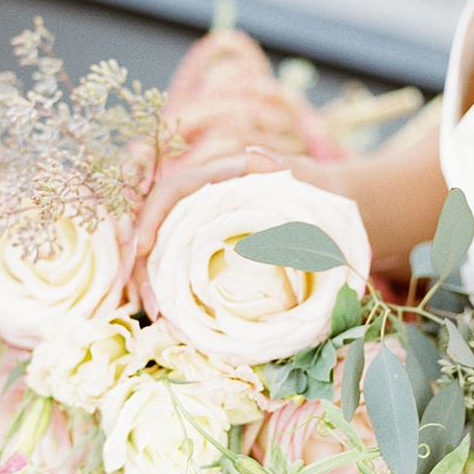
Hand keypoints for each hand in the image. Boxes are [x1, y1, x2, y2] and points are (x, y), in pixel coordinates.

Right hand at [133, 146, 333, 315]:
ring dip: (153, 284)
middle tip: (150, 305)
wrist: (332, 209)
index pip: (171, 191)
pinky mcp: (212, 256)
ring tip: (158, 318)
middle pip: (156, 229)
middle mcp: (203, 204)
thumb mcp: (307, 176)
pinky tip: (173, 319)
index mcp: (218, 177)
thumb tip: (253, 154)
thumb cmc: (318, 190)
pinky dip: (175, 294)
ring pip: (163, 255)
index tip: (141, 248)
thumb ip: (284, 166)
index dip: (150, 216)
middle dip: (141, 266)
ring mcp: (206, 231)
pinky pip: (183, 272)